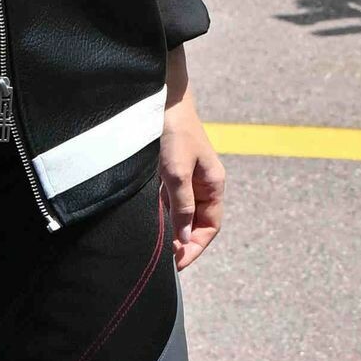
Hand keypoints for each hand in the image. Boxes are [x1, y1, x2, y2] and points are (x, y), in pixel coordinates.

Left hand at [160, 53, 224, 271]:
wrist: (162, 96)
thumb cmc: (173, 131)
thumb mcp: (177, 172)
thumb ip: (182, 206)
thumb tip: (185, 240)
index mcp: (213, 184)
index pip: (209, 227)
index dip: (195, 247)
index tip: (177, 264)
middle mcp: (202, 183)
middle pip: (195, 222)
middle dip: (182, 243)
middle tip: (162, 261)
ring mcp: (186, 175)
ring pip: (180, 211)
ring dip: (170, 228)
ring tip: (154, 246)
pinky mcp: (170, 168)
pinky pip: (168, 198)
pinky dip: (160, 212)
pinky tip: (147, 220)